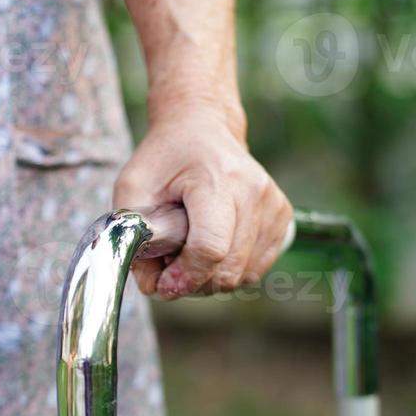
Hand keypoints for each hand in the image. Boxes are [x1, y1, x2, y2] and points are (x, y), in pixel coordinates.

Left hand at [113, 103, 292, 297]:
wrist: (202, 130)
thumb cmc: (165, 158)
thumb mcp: (132, 188)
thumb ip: (133, 236)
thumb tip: (151, 285)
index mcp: (217, 179)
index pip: (210, 248)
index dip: (183, 277)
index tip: (161, 283)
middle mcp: (253, 191)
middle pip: (228, 268)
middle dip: (193, 282)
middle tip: (168, 269)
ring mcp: (274, 204)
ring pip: (243, 275)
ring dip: (210, 279)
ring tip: (187, 253)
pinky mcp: (282, 217)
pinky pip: (255, 269)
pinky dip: (229, 271)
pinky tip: (209, 251)